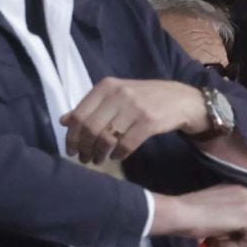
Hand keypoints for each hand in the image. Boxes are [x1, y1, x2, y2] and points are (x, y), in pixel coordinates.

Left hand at [62, 78, 206, 164]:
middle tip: (84, 158)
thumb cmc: (146, 98)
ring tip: (98, 160)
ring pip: (107, 137)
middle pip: (90, 128)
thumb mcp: (117, 95)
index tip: (71, 149)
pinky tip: (117, 157)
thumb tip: (64, 121)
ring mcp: (134, 107)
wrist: (182, 100)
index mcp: (106, 86)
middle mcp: (119, 94)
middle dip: (84, 147)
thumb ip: (92, 106)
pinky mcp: (149, 121)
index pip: (79, 114)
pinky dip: (118, 154)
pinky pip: (126, 144)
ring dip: (99, 153)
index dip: (71, 136)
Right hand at [151, 184, 246, 246]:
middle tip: (223, 245)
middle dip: (245, 239)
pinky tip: (219, 246)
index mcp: (238, 190)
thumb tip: (237, 233)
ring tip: (220, 246)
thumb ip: (227, 217)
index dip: (241, 232)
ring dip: (241, 245)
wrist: (179, 214)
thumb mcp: (213, 213)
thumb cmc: (188, 215)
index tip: (220, 239)